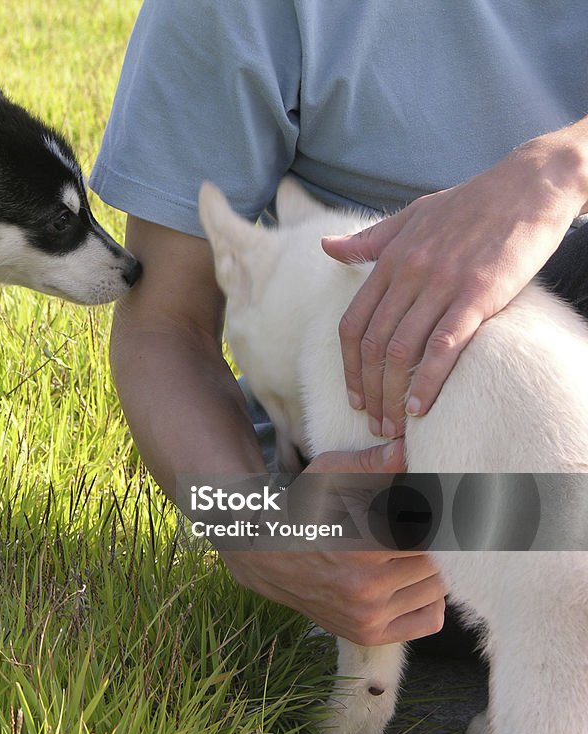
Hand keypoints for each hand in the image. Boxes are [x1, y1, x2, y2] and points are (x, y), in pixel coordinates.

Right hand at [221, 441, 447, 645]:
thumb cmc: (302, 509)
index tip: (422, 506)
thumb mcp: (328, 475)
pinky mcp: (368, 633)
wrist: (266, 555)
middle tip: (411, 527)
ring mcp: (368, 615)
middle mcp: (366, 588)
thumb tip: (404, 450)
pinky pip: (429, 619)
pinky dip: (429, 599)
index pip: (431, 532)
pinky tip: (409, 580)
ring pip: (437, 589)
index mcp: (361, 546)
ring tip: (405, 551)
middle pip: (436, 561)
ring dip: (429, 568)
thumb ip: (370, 463)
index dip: (433, 516)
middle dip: (431, 541)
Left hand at [322, 125, 587, 437]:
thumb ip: (369, 240)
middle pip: (372, 345)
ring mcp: (441, 284)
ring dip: (392, 396)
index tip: (353, 397)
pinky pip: (443, 346)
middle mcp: (408, 274)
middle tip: (373, 423)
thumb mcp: (411, 217)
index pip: (353, 324)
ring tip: (393, 426)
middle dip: (368, 391)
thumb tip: (326, 247)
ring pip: (401, 352)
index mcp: (389, 260)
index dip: (349, 367)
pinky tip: (420, 408)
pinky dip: (427, 381)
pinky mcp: (478, 294)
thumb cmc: (470, 203)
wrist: (529, 184)